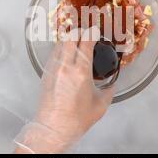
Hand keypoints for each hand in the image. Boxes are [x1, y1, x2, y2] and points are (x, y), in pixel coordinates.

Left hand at [14, 27, 113, 152]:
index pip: (85, 43)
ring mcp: (53, 69)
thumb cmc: (76, 119)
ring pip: (59, 43)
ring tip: (76, 37)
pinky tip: (65, 52)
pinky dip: (60, 48)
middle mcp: (65, 67)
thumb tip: (112, 84)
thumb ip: (109, 91)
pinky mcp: (46, 74)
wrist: (53, 128)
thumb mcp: (100, 105)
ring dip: (68, 38)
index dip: (91, 32)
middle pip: (69, 37)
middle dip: (79, 30)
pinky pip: (53, 54)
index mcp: (81, 72)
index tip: (95, 29)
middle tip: (85, 29)